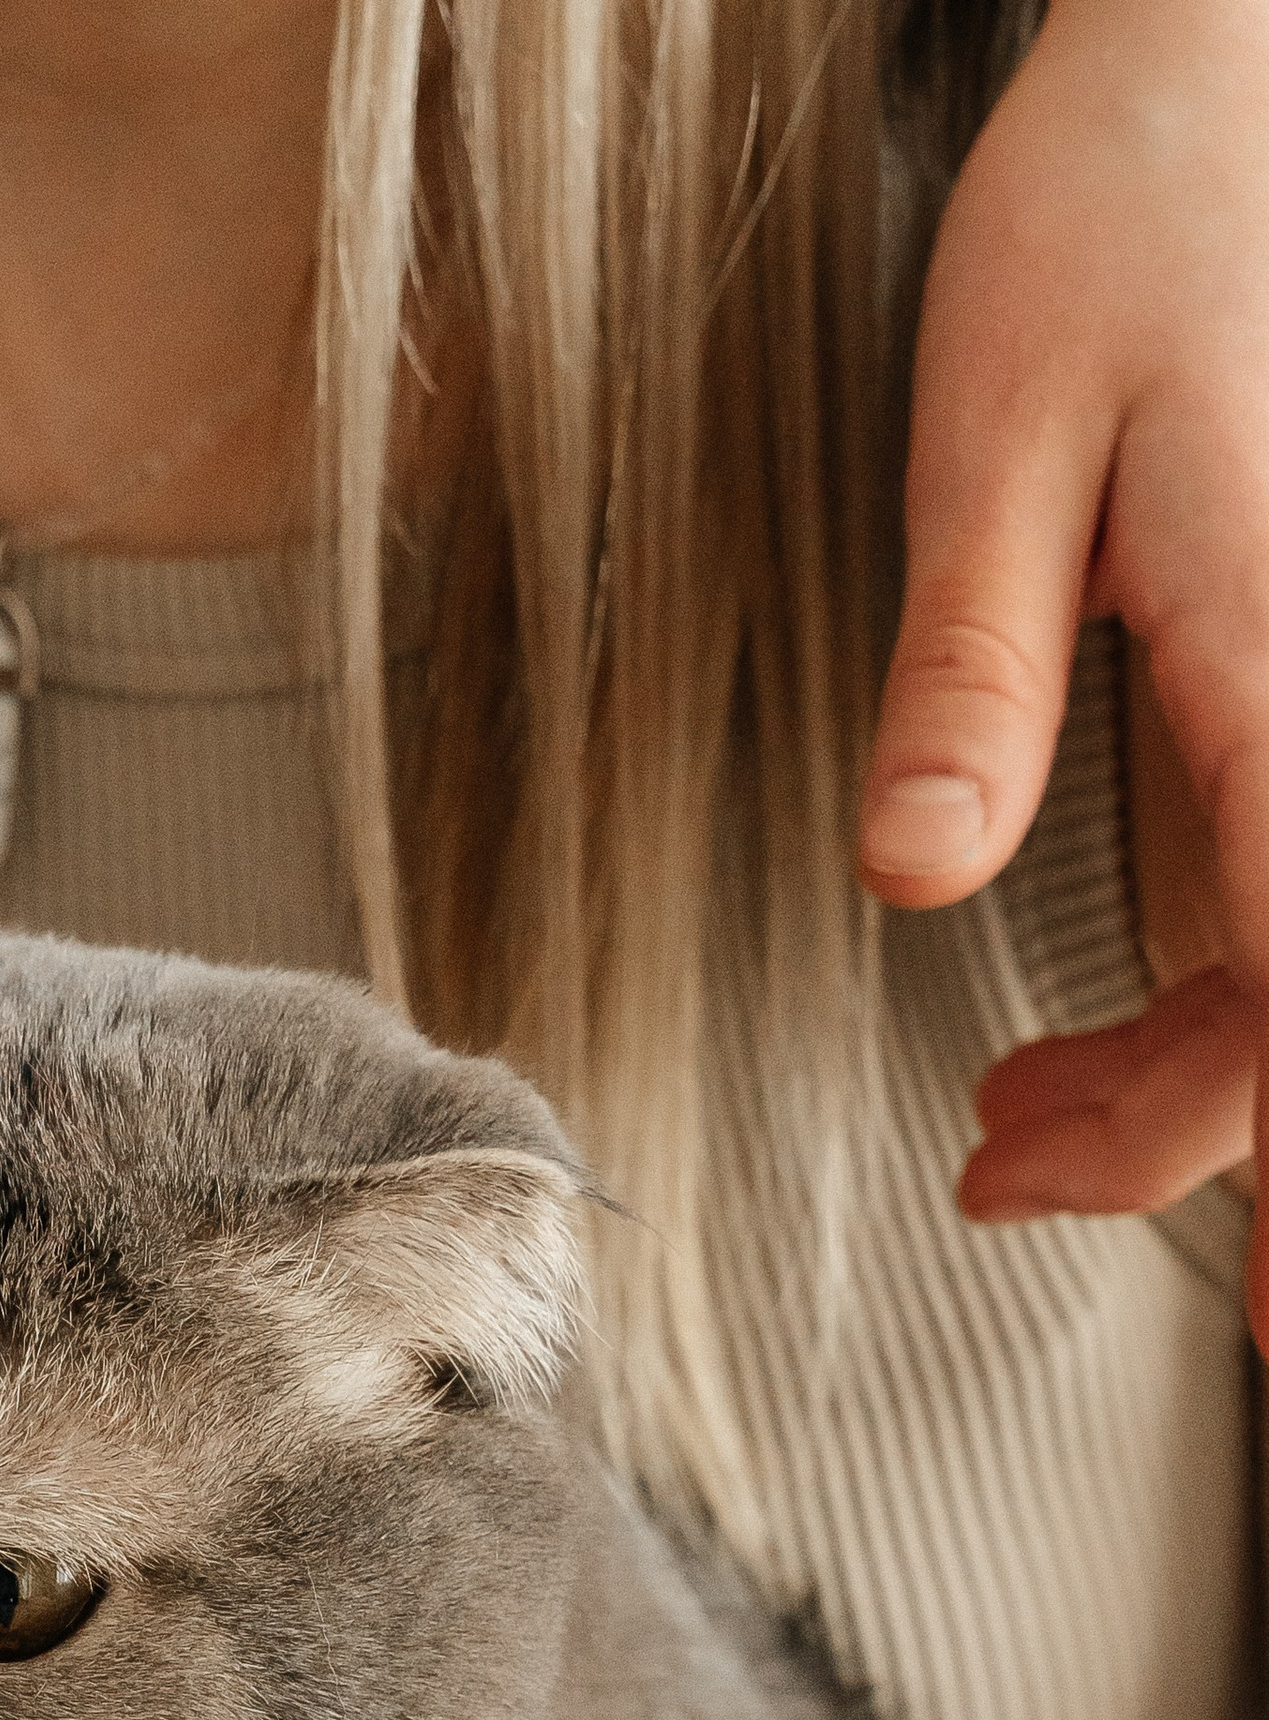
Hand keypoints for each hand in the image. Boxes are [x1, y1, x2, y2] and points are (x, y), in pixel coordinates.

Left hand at [860, 0, 1268, 1327]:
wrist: (1244, 52)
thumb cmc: (1134, 204)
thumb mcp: (1002, 435)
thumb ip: (966, 673)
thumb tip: (917, 878)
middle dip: (1187, 1132)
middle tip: (1007, 1174)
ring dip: (1196, 1071)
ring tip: (1020, 1121)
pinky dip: (1239, 980)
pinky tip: (1126, 1018)